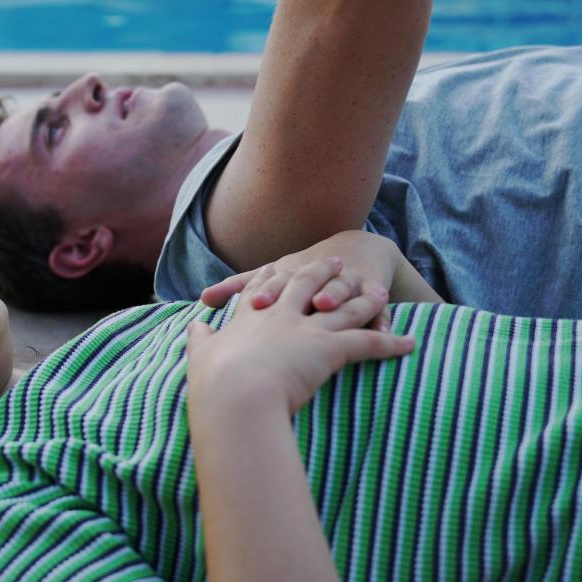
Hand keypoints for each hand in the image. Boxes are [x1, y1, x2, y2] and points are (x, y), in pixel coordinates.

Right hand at [187, 257, 414, 414]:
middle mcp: (283, 313)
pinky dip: (391, 342)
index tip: (283, 266)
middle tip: (337, 261)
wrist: (234, 393)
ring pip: (345, 307)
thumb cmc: (214, 381)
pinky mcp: (331, 348)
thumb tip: (193, 327)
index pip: (267, 286)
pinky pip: (369, 342)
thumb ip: (200, 340)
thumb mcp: (201, 356)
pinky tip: (409, 343)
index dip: (277, 276)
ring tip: (382, 294)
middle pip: (308, 284)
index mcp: (253, 315)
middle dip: (324, 272)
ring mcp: (309, 328)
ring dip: (365, 300)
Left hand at [199, 231, 400, 331]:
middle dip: (300, 292)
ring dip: (336, 296)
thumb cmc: (304, 273)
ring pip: (343, 289)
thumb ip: (240, 288)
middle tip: (290, 307)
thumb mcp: (275, 278)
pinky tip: (381, 330)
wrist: (358, 251)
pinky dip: (381, 319)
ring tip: (327, 306)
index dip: (267, 292)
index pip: (277, 282)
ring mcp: (348, 281)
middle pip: (308, 282)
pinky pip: (379, 309)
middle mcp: (318, 275)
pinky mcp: (375, 291)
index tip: (254, 307)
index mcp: (292, 273)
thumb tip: (201, 299)